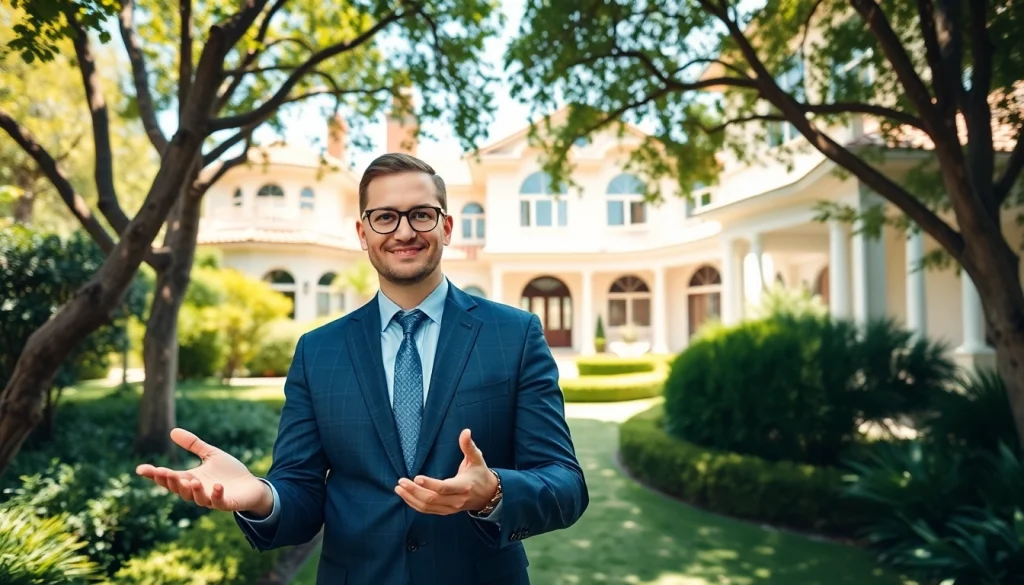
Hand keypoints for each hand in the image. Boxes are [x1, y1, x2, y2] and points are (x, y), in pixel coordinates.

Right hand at [135, 428, 272, 515]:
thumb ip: (193, 445)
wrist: (252, 486)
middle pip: (179, 489)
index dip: (155, 475)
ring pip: (197, 498)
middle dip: (171, 482)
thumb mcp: (210, 454)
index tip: (141, 469)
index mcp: (191, 479)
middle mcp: (198, 491)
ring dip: (192, 490)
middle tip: (163, 472)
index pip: (170, 478)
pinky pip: (219, 502)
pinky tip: (217, 486)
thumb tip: (172, 431)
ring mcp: (211, 499)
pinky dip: (216, 495)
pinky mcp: (227, 503)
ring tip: (191, 480)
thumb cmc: (229, 472)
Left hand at [395, 428, 497, 514]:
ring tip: (399, 489)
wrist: (487, 494)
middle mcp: (456, 500)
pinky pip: (428, 510)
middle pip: (432, 499)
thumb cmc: (480, 474)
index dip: (430, 484)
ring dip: (411, 499)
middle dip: (414, 491)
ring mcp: (450, 508)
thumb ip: (469, 446)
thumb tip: (466, 431)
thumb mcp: (477, 459)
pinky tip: (406, 496)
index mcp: (463, 486)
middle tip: (401, 482)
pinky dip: (415, 504)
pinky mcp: (445, 511)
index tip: (416, 477)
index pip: (444, 488)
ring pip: (427, 506)